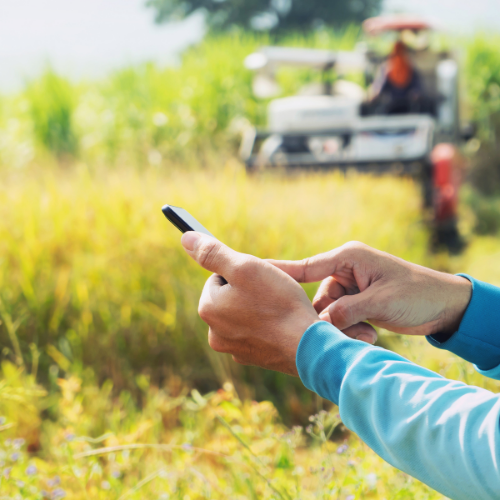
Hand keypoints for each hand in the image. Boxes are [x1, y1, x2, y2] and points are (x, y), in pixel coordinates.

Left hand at [181, 232, 319, 375]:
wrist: (308, 346)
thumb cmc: (278, 303)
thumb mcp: (245, 268)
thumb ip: (213, 253)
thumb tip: (186, 238)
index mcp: (208, 309)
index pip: (218, 277)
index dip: (241, 273)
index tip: (259, 279)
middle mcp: (214, 333)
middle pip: (229, 297)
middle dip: (248, 291)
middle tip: (271, 294)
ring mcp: (234, 348)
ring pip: (243, 314)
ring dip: (258, 308)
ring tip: (278, 309)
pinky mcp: (252, 357)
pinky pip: (256, 332)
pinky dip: (266, 326)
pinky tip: (281, 325)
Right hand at [269, 242, 471, 343]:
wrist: (445, 305)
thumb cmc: (417, 294)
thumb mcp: (381, 302)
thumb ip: (347, 312)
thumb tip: (318, 325)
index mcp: (347, 258)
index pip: (305, 266)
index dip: (280, 273)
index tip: (256, 277)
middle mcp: (345, 271)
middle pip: (315, 296)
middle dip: (322, 316)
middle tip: (333, 332)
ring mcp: (350, 287)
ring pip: (326, 310)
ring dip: (338, 326)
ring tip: (364, 332)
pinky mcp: (356, 302)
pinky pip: (339, 317)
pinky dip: (347, 328)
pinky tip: (367, 332)